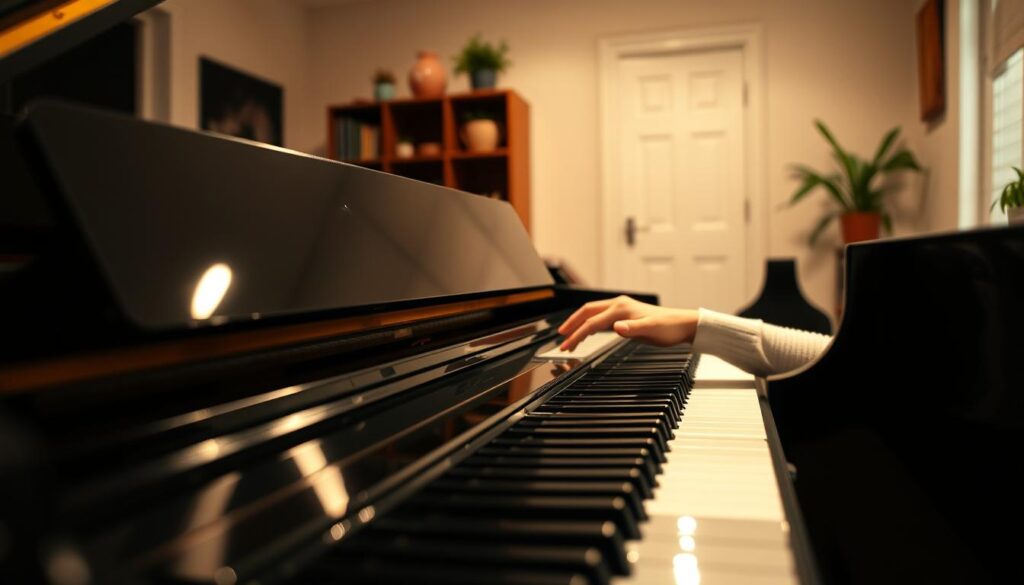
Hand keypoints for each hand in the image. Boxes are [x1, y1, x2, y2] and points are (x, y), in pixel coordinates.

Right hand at [557, 295, 698, 350]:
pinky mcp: (624, 314)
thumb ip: (633, 329)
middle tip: (561, 339)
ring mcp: (621, 308)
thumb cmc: (669, 327)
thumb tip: (616, 328)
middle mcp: (618, 305)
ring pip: (592, 314)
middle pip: (587, 312)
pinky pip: (600, 317)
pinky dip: (589, 325)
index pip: (592, 322)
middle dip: (572, 325)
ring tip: (569, 338)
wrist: (683, 324)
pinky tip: (587, 332)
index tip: (567, 346)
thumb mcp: (651, 330)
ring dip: (579, 325)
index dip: (578, 334)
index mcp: (621, 308)